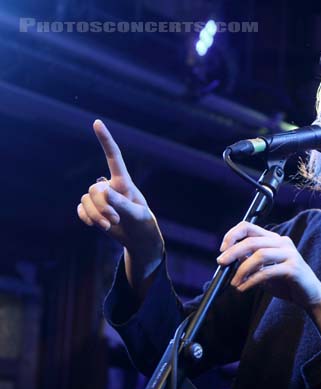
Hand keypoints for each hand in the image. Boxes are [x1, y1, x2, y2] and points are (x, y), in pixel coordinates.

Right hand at [76, 120, 163, 289]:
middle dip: (101, 207)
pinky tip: (97, 225)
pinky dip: (86, 218)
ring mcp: (100, 198)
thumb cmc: (144, 224)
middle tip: (116, 220)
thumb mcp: (138, 215)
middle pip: (93, 189)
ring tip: (111, 225)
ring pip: (85, 200)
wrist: (139, 239)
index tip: (97, 122)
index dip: (105, 140)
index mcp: (125, 183)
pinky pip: (80, 209)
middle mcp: (110, 187)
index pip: (114, 158)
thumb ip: (122, 203)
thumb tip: (104, 190)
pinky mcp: (93, 210)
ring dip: (95, 216)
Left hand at [216, 222, 320, 309]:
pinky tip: (243, 288)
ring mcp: (290, 254)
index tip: (222, 249)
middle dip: (232, 252)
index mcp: (274, 239)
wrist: (310, 297)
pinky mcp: (293, 268)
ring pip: (259, 255)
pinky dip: (251, 281)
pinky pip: (267, 272)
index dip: (232, 235)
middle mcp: (282, 242)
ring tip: (234, 283)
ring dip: (241, 270)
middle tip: (221, 264)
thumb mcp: (264, 270)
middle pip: (251, 241)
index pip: (249, 227)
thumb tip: (228, 259)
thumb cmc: (286, 283)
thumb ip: (249, 262)